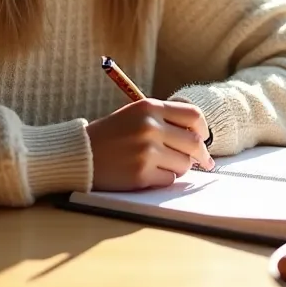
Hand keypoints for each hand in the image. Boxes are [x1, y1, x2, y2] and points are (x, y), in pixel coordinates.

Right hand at [85, 98, 213, 190]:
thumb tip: (198, 137)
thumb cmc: (111, 135)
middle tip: (203, 162)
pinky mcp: (141, 173)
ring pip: (184, 164)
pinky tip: (148, 173)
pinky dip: (162, 179)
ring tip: (162, 164)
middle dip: (201, 155)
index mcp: (149, 107)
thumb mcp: (136, 115)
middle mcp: (150, 126)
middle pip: (194, 142)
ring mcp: (146, 151)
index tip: (204, 138)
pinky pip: (169, 179)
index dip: (203, 128)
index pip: (193, 115)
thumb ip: (165, 120)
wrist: (82, 153)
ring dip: (178, 167)